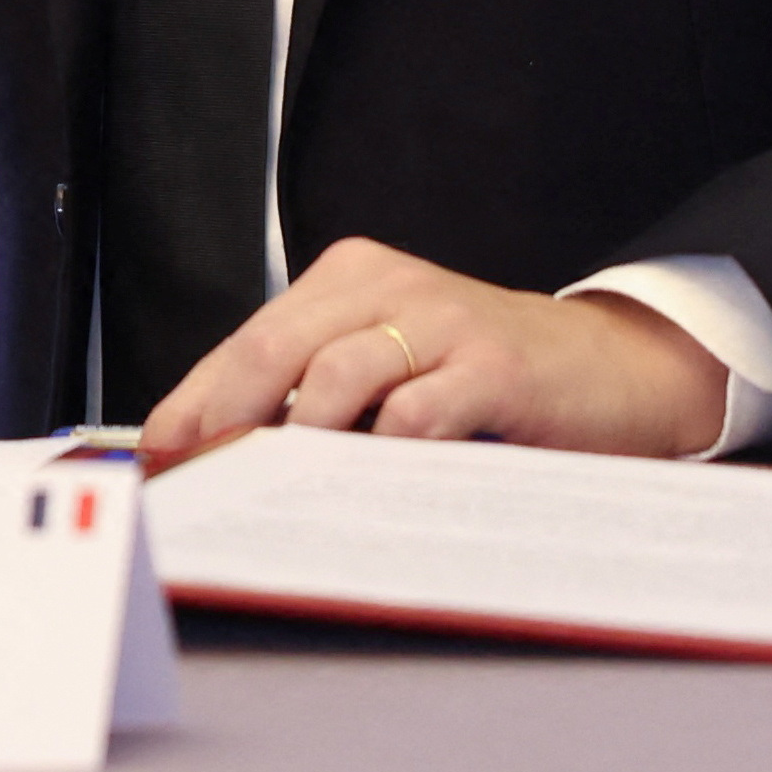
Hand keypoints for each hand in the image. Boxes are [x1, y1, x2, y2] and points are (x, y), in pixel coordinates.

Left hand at [140, 237, 731, 460]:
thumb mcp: (393, 365)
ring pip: (334, 379)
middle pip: (272, 351)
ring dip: (297, 443)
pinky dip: (380, 458)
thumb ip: (319, 395)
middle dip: (223, 423)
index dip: (194, 402)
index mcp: (349, 281)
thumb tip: (227, 457)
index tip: (160, 456)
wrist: (611, 368)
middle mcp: (386, 287)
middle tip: (198, 480)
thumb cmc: (485, 378)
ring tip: (275, 491)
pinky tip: (366, 489)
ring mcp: (440, 321)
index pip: (246, 340)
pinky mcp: (490, 366)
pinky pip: (413, 416)